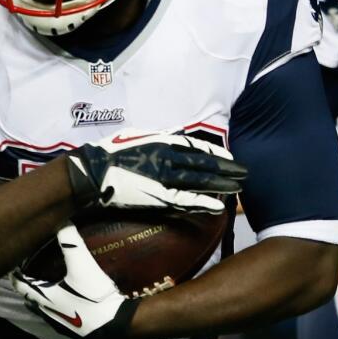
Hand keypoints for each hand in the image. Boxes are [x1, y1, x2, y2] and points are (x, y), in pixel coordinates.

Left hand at [11, 224, 138, 338]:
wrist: (112, 324)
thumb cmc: (92, 296)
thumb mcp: (82, 265)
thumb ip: (72, 243)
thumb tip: (63, 222)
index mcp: (44, 296)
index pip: (21, 285)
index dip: (15, 274)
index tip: (14, 264)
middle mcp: (47, 311)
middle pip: (30, 298)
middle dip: (28, 286)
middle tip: (31, 272)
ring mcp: (59, 322)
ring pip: (44, 308)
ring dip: (42, 296)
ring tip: (48, 284)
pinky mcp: (72, 329)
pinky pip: (57, 314)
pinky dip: (57, 305)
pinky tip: (68, 299)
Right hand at [66, 128, 245, 212]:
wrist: (92, 173)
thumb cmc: (110, 153)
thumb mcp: (136, 136)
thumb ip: (158, 136)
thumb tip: (176, 132)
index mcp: (162, 142)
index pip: (196, 148)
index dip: (215, 153)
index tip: (231, 157)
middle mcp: (167, 158)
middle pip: (204, 164)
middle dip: (226, 169)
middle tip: (245, 173)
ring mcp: (164, 178)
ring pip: (200, 182)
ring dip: (221, 186)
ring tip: (239, 189)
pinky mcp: (157, 197)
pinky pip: (186, 201)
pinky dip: (203, 203)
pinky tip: (219, 206)